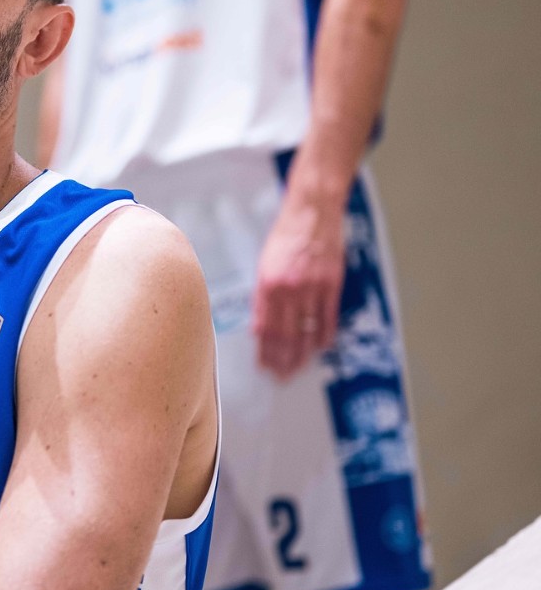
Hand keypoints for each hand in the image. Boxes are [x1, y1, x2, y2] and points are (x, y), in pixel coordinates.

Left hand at [252, 191, 345, 377]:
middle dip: (282, 359)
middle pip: (284, 334)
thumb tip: (259, 328)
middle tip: (280, 377)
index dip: (264, 351)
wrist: (311, 212)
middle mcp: (289, 288)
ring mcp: (312, 287)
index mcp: (268, 284)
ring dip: (301, 354)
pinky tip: (320, 348)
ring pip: (306, 330)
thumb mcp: (264, 265)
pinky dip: (323, 335)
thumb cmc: (285, 236)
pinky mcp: (331, 283)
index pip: (264, 327)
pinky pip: (327, 317)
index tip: (264, 366)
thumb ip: (262, 297)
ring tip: (297, 369)